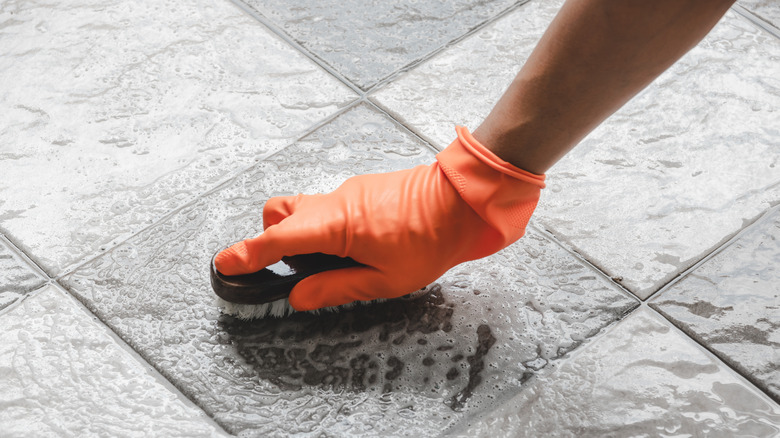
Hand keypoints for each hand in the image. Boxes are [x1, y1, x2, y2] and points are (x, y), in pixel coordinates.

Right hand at [214, 127, 544, 310]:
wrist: (463, 202)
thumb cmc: (430, 240)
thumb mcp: (383, 279)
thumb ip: (335, 288)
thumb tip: (300, 296)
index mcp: (336, 225)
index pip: (276, 239)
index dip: (246, 253)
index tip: (224, 264)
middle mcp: (334, 201)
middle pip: (280, 214)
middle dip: (271, 240)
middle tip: (289, 268)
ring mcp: (348, 191)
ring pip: (305, 208)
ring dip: (303, 233)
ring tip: (332, 262)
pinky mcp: (362, 189)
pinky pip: (329, 205)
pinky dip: (327, 226)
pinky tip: (357, 246)